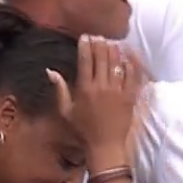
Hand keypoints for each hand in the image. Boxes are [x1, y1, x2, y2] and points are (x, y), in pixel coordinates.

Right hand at [47, 36, 144, 155]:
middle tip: (99, 36)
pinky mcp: (130, 97)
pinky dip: (131, 64)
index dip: (85, 46)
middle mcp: (102, 87)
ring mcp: (117, 91)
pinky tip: (128, 55)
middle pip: (102, 58)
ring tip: (111, 42)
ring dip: (114, 50)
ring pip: (117, 64)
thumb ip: (60, 90)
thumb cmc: (83, 130)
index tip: (85, 37)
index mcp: (85, 89)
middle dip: (100, 44)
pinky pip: (132, 76)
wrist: (105, 146)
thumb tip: (50, 71)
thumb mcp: (66, 111)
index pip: (86, 61)